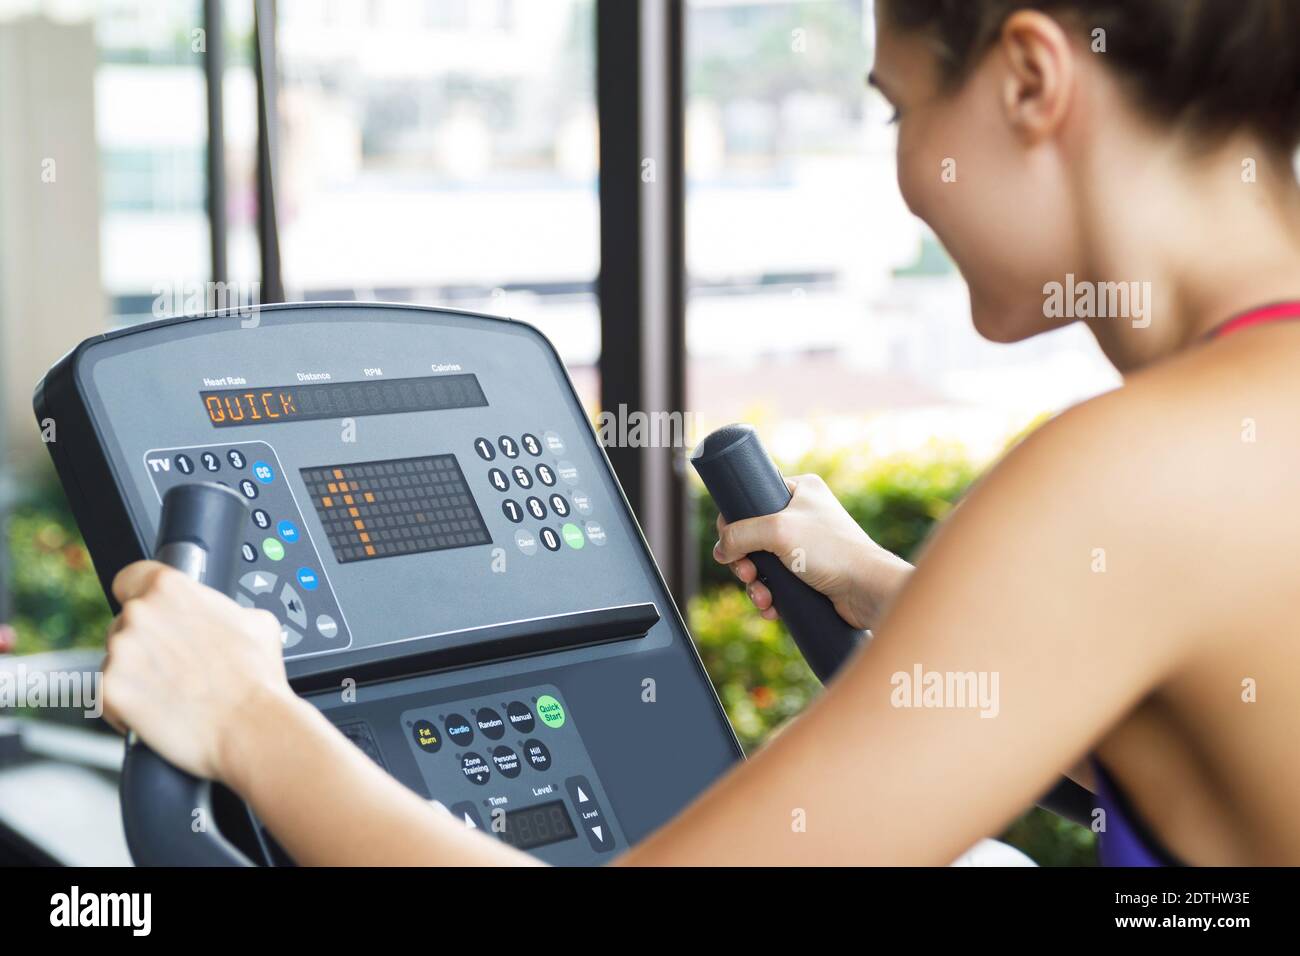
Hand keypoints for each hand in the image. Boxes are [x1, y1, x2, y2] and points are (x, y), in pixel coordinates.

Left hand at [103, 561, 296, 783]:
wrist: (249, 726)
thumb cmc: (255, 678)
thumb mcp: (256, 621)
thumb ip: (222, 608)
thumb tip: (217, 616)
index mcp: (169, 588)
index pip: (132, 578)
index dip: (143, 597)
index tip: (154, 615)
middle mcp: (139, 614)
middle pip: (125, 623)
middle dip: (145, 642)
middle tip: (177, 664)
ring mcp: (120, 652)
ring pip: (117, 659)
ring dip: (136, 674)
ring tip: (172, 692)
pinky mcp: (109, 690)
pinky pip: (108, 695)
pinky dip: (126, 706)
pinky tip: (157, 711)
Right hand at [713, 474, 911, 630]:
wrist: (868, 590)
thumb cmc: (833, 552)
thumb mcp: (778, 531)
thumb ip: (740, 534)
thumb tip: (720, 550)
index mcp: (800, 491)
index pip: (751, 498)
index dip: (734, 523)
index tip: (732, 546)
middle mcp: (803, 515)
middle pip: (751, 535)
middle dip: (743, 561)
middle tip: (748, 573)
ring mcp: (806, 546)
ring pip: (761, 563)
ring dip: (754, 583)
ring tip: (763, 598)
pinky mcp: (810, 573)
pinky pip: (776, 582)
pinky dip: (769, 596)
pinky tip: (771, 607)